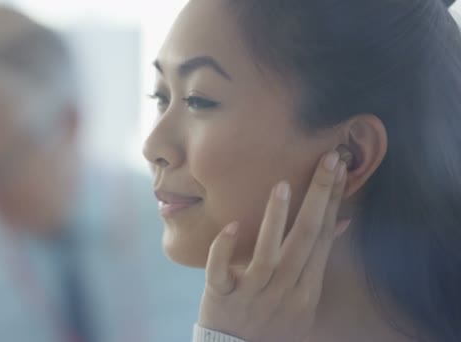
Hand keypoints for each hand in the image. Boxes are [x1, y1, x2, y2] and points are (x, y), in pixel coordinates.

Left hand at [198, 151, 349, 341]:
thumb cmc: (275, 320)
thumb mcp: (305, 297)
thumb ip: (318, 260)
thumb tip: (342, 223)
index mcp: (307, 288)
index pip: (324, 237)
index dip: (333, 201)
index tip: (340, 168)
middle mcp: (284, 289)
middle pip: (306, 239)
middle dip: (319, 197)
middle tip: (328, 160)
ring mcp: (252, 293)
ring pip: (267, 254)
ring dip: (276, 219)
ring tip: (281, 185)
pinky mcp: (221, 296)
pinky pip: (221, 271)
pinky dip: (224, 250)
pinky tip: (231, 226)